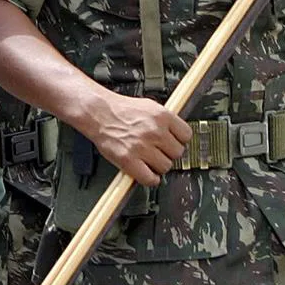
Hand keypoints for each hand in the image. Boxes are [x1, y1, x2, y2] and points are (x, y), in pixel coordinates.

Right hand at [78, 92, 192, 185]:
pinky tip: (146, 172)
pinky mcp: (128, 160)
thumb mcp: (149, 106)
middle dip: (168, 153)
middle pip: (177, 153)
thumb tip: (178, 133)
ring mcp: (141, 146)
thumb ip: (166, 120)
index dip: (179, 140)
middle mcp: (154, 131)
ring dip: (158, 165)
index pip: (186, 135)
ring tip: (149, 159)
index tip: (173, 142)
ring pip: (165, 167)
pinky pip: (150, 178)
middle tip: (158, 150)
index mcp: (162, 116)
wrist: (98, 112)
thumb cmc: (121, 110)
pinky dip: (150, 178)